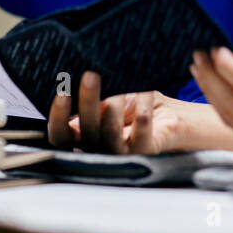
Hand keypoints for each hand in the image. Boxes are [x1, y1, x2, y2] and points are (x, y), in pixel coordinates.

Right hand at [46, 71, 185, 153]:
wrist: (175, 118)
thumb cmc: (137, 106)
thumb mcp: (111, 96)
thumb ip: (95, 96)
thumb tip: (81, 78)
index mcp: (85, 138)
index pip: (61, 136)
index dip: (58, 118)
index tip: (63, 93)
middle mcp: (101, 150)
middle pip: (85, 134)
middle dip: (87, 102)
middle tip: (91, 75)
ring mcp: (124, 156)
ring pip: (110, 135)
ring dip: (115, 105)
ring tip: (123, 86)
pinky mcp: (148, 155)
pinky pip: (141, 134)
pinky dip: (143, 107)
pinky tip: (146, 91)